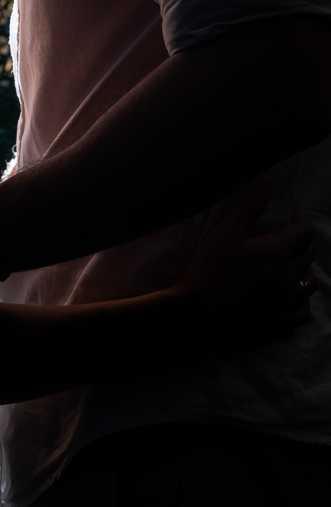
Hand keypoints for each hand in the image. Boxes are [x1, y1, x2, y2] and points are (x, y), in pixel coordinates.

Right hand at [176, 176, 315, 347]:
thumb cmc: (207, 270)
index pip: (303, 232)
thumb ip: (249, 207)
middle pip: (307, 254)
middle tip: (282, 235)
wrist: (195, 314)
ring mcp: (285, 304)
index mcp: (276, 255)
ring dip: (302, 268)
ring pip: (309, 282)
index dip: (299, 218)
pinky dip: (301, 299)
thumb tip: (267, 182)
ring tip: (287, 263)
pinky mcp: (279, 324)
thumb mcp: (224, 233)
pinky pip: (303, 311)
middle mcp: (287, 280)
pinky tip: (288, 293)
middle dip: (299, 240)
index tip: (290, 210)